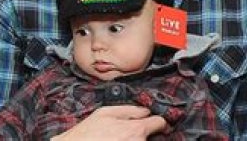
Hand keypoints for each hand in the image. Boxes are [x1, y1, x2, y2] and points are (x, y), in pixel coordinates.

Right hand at [51, 105, 167, 140]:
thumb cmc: (87, 134)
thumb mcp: (104, 113)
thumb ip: (129, 110)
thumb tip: (146, 110)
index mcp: (136, 130)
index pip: (159, 122)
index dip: (157, 120)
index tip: (154, 122)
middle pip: (150, 136)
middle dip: (142, 132)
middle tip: (124, 132)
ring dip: (133, 140)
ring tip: (116, 139)